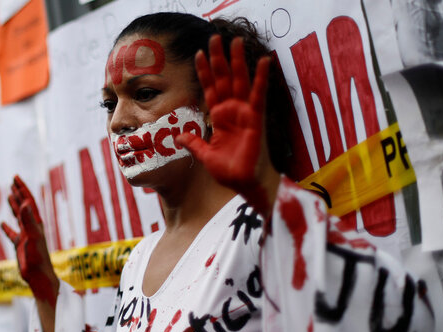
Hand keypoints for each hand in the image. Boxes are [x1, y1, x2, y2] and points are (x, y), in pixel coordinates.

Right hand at [0, 175, 58, 307]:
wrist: (39, 276)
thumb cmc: (38, 257)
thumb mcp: (33, 237)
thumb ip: (28, 220)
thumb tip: (25, 203)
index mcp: (36, 222)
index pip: (29, 201)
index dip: (22, 188)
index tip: (15, 177)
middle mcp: (31, 226)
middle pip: (24, 205)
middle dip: (19, 192)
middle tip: (13, 180)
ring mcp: (26, 235)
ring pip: (19, 217)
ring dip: (14, 206)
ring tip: (9, 195)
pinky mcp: (20, 245)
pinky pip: (12, 233)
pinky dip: (6, 227)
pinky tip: (2, 223)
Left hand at [175, 36, 274, 213]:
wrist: (243, 183)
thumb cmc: (229, 170)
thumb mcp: (204, 155)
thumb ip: (193, 143)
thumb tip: (179, 137)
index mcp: (219, 117)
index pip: (210, 88)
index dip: (204, 72)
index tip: (197, 54)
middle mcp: (232, 110)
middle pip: (224, 79)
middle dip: (219, 58)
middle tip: (215, 37)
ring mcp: (244, 113)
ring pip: (240, 81)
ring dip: (237, 61)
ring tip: (235, 41)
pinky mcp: (256, 119)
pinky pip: (259, 95)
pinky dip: (261, 78)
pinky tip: (263, 61)